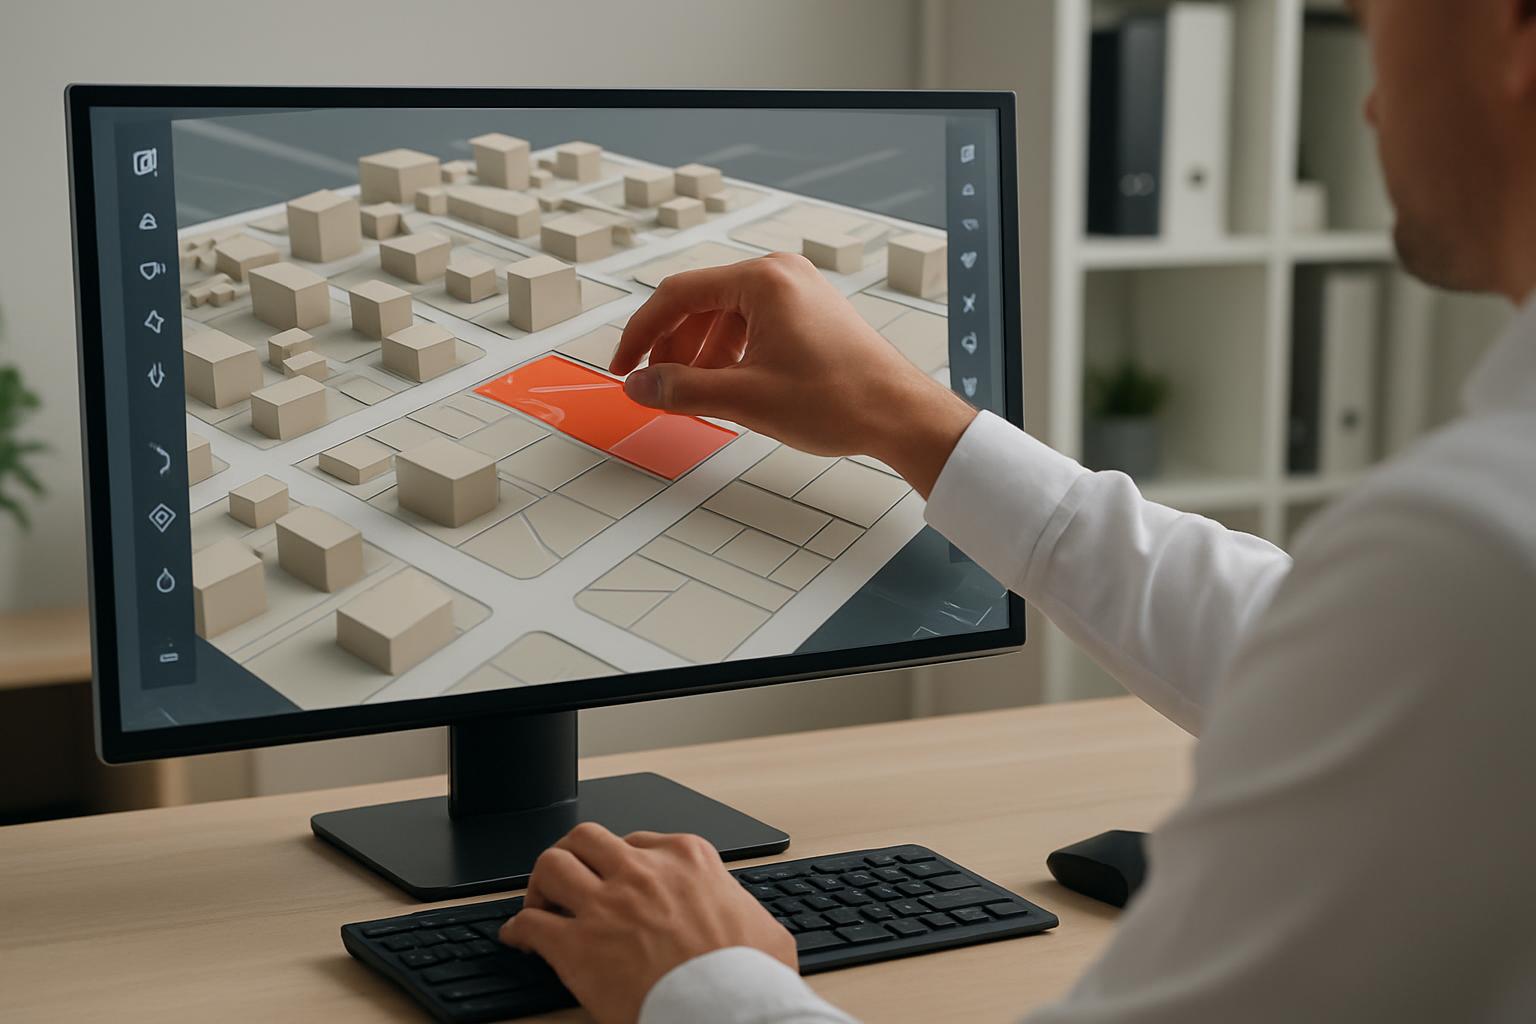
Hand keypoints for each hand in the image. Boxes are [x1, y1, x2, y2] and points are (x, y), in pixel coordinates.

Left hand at [500, 822, 796, 1023]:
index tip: (615, 877)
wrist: (727, 1010)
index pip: (639, 841)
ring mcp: (607, 905)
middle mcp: (641, 872)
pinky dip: (517, 929)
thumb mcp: (763, 928)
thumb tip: (751, 926)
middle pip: (586, 838)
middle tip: (567, 877)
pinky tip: (518, 939)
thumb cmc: (750, 978)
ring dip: (540, 884)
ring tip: (539, 903)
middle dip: (572, 855)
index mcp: (687, 860)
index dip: (620, 862)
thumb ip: (741, 911)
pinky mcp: (578, 946)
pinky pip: (530, 924)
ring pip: (552, 865)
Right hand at [611, 252, 976, 496]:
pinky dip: (731, 354)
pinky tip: (727, 388)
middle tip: (655, 387)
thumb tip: (639, 386)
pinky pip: (754, 325)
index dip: (642, 334)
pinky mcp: (810, 312)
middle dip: (673, 348)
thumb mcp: (746, 399)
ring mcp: (798, 291)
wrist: (901, 414)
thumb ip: (682, 390)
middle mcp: (780, 274)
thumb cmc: (838, 400)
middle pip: (701, 303)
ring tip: (693, 396)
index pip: (678, 295)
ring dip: (701, 355)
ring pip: (727, 317)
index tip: (623, 368)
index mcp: (762, 280)